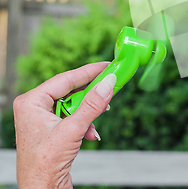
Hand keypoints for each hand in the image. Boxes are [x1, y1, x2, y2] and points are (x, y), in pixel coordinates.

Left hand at [14, 62, 115, 188]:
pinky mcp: (52, 129)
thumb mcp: (72, 130)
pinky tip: (90, 133)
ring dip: (89, 112)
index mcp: (31, 102)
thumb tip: (108, 83)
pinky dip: (85, 123)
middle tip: (111, 85)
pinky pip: (74, 116)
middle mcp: (35, 107)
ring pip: (74, 104)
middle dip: (91, 94)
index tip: (106, 66)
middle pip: (70, 90)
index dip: (88, 71)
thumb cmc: (44, 165)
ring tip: (101, 114)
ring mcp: (43, 119)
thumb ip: (92, 105)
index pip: (64, 79)